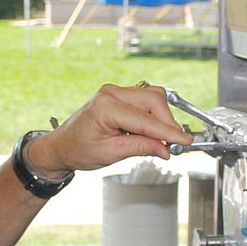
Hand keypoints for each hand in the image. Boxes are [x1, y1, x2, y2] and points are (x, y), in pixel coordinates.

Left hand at [26, 82, 192, 175]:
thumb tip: (165, 148)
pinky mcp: (120, 96)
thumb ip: (141, 147)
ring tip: (163, 141)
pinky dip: (154, 117)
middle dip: (168, 123)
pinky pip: (146, 101)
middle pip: (154, 101)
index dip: (168, 132)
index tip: (184, 141)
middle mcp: (111, 93)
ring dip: (163, 119)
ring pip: (153, 98)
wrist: (62, 146)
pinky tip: (152, 133)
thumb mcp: (111, 153)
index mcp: (105, 106)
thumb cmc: (78, 149)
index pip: (146, 118)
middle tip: (175, 145)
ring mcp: (116, 92)